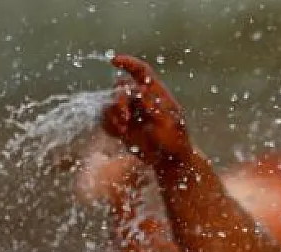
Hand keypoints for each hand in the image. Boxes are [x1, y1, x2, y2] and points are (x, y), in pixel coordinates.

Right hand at [102, 55, 193, 169]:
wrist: (169, 161)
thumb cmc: (174, 142)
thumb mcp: (168, 124)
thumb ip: (154, 107)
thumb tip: (140, 89)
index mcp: (155, 93)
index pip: (141, 71)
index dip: (128, 63)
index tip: (114, 60)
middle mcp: (140, 99)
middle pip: (120, 86)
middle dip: (118, 99)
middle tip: (125, 116)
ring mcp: (130, 111)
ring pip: (110, 102)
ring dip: (112, 114)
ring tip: (123, 128)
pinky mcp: (121, 124)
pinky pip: (105, 118)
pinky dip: (108, 124)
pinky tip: (119, 134)